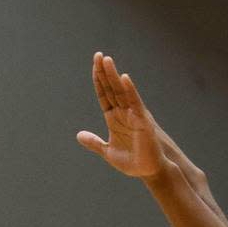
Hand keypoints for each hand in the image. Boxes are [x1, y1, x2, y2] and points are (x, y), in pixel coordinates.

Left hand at [77, 52, 164, 177]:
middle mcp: (123, 112)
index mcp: (113, 118)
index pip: (104, 95)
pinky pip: (135, 102)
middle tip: (98, 55)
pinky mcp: (142, 120)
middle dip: (104, 72)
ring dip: (113, 76)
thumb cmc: (132, 161)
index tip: (94, 66)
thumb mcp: (108, 151)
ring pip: (121, 91)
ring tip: (107, 60)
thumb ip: (94, 142)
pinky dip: (129, 90)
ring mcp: (132, 114)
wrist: (148, 171)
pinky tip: (123, 78)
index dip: (98, 81)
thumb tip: (79, 135)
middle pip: (111, 88)